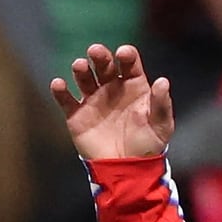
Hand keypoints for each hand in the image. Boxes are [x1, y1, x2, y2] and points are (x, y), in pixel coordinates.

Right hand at [51, 43, 174, 160]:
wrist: (126, 170)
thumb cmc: (147, 145)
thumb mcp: (160, 126)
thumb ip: (161, 104)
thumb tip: (163, 81)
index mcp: (133, 85)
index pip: (129, 64)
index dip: (126, 55)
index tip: (123, 53)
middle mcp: (111, 88)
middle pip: (104, 65)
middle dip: (100, 56)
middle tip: (95, 51)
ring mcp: (93, 100)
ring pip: (84, 78)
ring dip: (81, 69)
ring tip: (79, 65)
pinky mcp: (77, 116)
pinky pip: (66, 100)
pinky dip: (60, 91)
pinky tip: (58, 84)